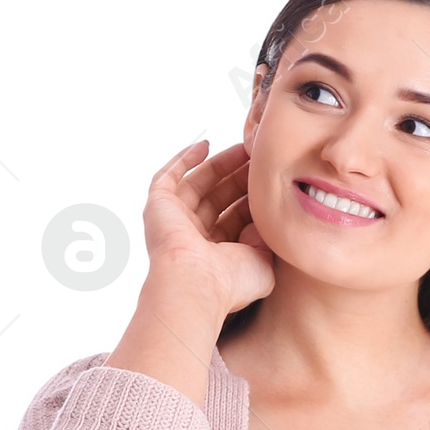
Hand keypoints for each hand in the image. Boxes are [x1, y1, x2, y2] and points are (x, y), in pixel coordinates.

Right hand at [141, 138, 274, 318]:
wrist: (197, 284)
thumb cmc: (230, 283)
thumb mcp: (264, 261)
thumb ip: (267, 239)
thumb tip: (266, 218)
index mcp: (218, 253)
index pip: (236, 217)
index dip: (253, 196)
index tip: (270, 179)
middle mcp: (195, 237)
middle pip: (219, 197)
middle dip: (240, 176)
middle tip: (259, 158)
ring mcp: (175, 221)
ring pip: (198, 184)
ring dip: (220, 164)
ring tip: (244, 148)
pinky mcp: (158, 206)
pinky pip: (168, 176)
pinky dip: (184, 159)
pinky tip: (204, 146)